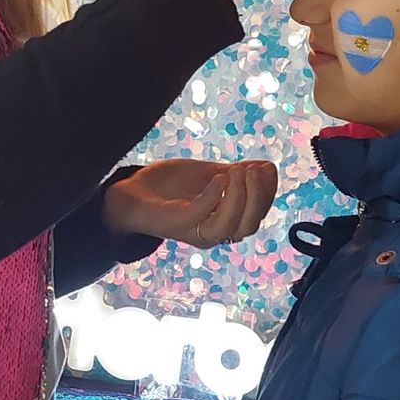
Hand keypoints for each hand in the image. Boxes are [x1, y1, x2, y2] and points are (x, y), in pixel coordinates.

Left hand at [102, 159, 277, 248]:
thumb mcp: (209, 174)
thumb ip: (236, 174)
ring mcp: (194, 231)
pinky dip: (213, 197)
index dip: (266, 193)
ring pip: (229, 227)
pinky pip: (200, 216)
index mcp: (224, 220)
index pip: (256, 215)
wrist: (131, 191)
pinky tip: (218, 178)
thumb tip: (268, 167)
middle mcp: (212, 232)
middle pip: (248, 225)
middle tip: (253, 170)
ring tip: (238, 171)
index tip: (267, 169)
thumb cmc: (169, 186)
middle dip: (257, 196)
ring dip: (239, 198)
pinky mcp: (175, 224)